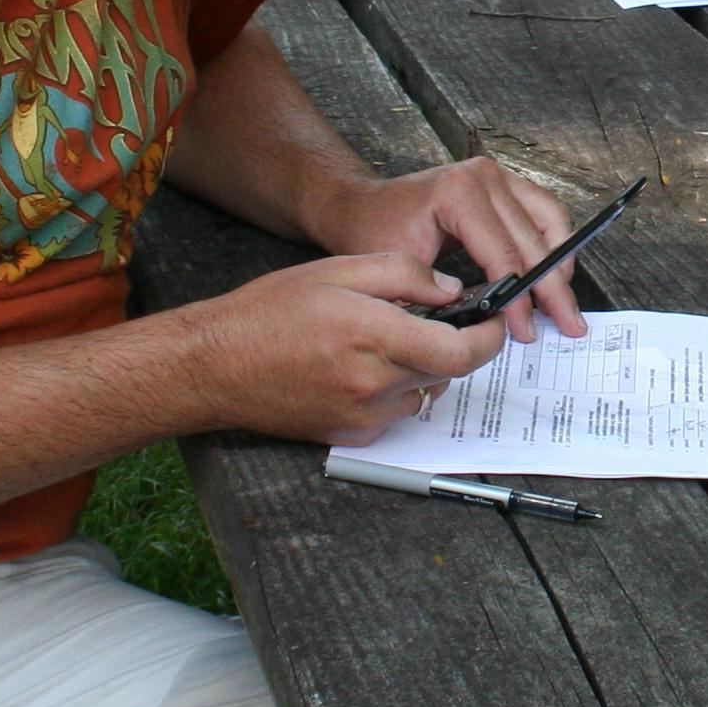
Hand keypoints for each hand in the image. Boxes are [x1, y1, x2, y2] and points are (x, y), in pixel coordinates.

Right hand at [184, 252, 512, 444]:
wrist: (215, 365)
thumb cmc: (267, 314)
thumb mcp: (337, 270)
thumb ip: (402, 275)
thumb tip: (450, 290)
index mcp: (373, 336)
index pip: (460, 352)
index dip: (488, 337)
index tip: (493, 320)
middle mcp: (373, 384)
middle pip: (448, 373)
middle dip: (456, 346)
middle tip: (441, 322)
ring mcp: (362, 417)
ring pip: (424, 393)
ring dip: (423, 368)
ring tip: (384, 341)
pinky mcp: (350, 436)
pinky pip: (394, 413)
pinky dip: (394, 390)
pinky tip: (361, 368)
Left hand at [310, 155, 586, 341]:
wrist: (360, 205)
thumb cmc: (373, 233)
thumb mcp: (398, 271)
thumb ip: (439, 296)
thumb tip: (481, 325)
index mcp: (458, 193)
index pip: (505, 254)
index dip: (520, 299)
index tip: (525, 332)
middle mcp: (483, 177)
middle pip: (534, 240)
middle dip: (551, 289)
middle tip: (567, 325)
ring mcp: (498, 175)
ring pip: (551, 221)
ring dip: (561, 265)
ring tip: (564, 306)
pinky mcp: (505, 182)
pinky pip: (545, 212)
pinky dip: (554, 245)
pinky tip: (555, 276)